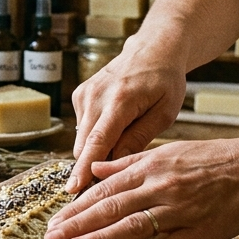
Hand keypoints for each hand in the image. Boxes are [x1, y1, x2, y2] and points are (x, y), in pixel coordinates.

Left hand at [45, 136, 238, 238]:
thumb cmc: (215, 160)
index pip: (104, 189)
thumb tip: (96, 167)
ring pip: (132, 226)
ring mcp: (180, 210)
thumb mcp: (169, 152)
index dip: (77, 206)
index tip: (54, 220)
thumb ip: (130, 162)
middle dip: (77, 224)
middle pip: (110, 207)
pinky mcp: (200, 231)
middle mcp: (160, 186)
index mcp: (151, 167)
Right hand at [68, 36, 187, 193]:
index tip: (73, 189)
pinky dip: (96, 135)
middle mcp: (96, 96)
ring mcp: (84, 94)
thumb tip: (115, 166)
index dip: (85, 168)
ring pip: (82, 139)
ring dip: (97, 149)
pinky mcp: (79, 95)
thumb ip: (138, 139)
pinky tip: (116, 124)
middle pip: (84, 145)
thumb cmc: (164, 81)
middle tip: (114, 176)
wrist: (152, 49)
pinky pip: (82, 128)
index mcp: (120, 101)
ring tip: (124, 139)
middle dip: (93, 165)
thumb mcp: (164, 113)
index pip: (98, 141)